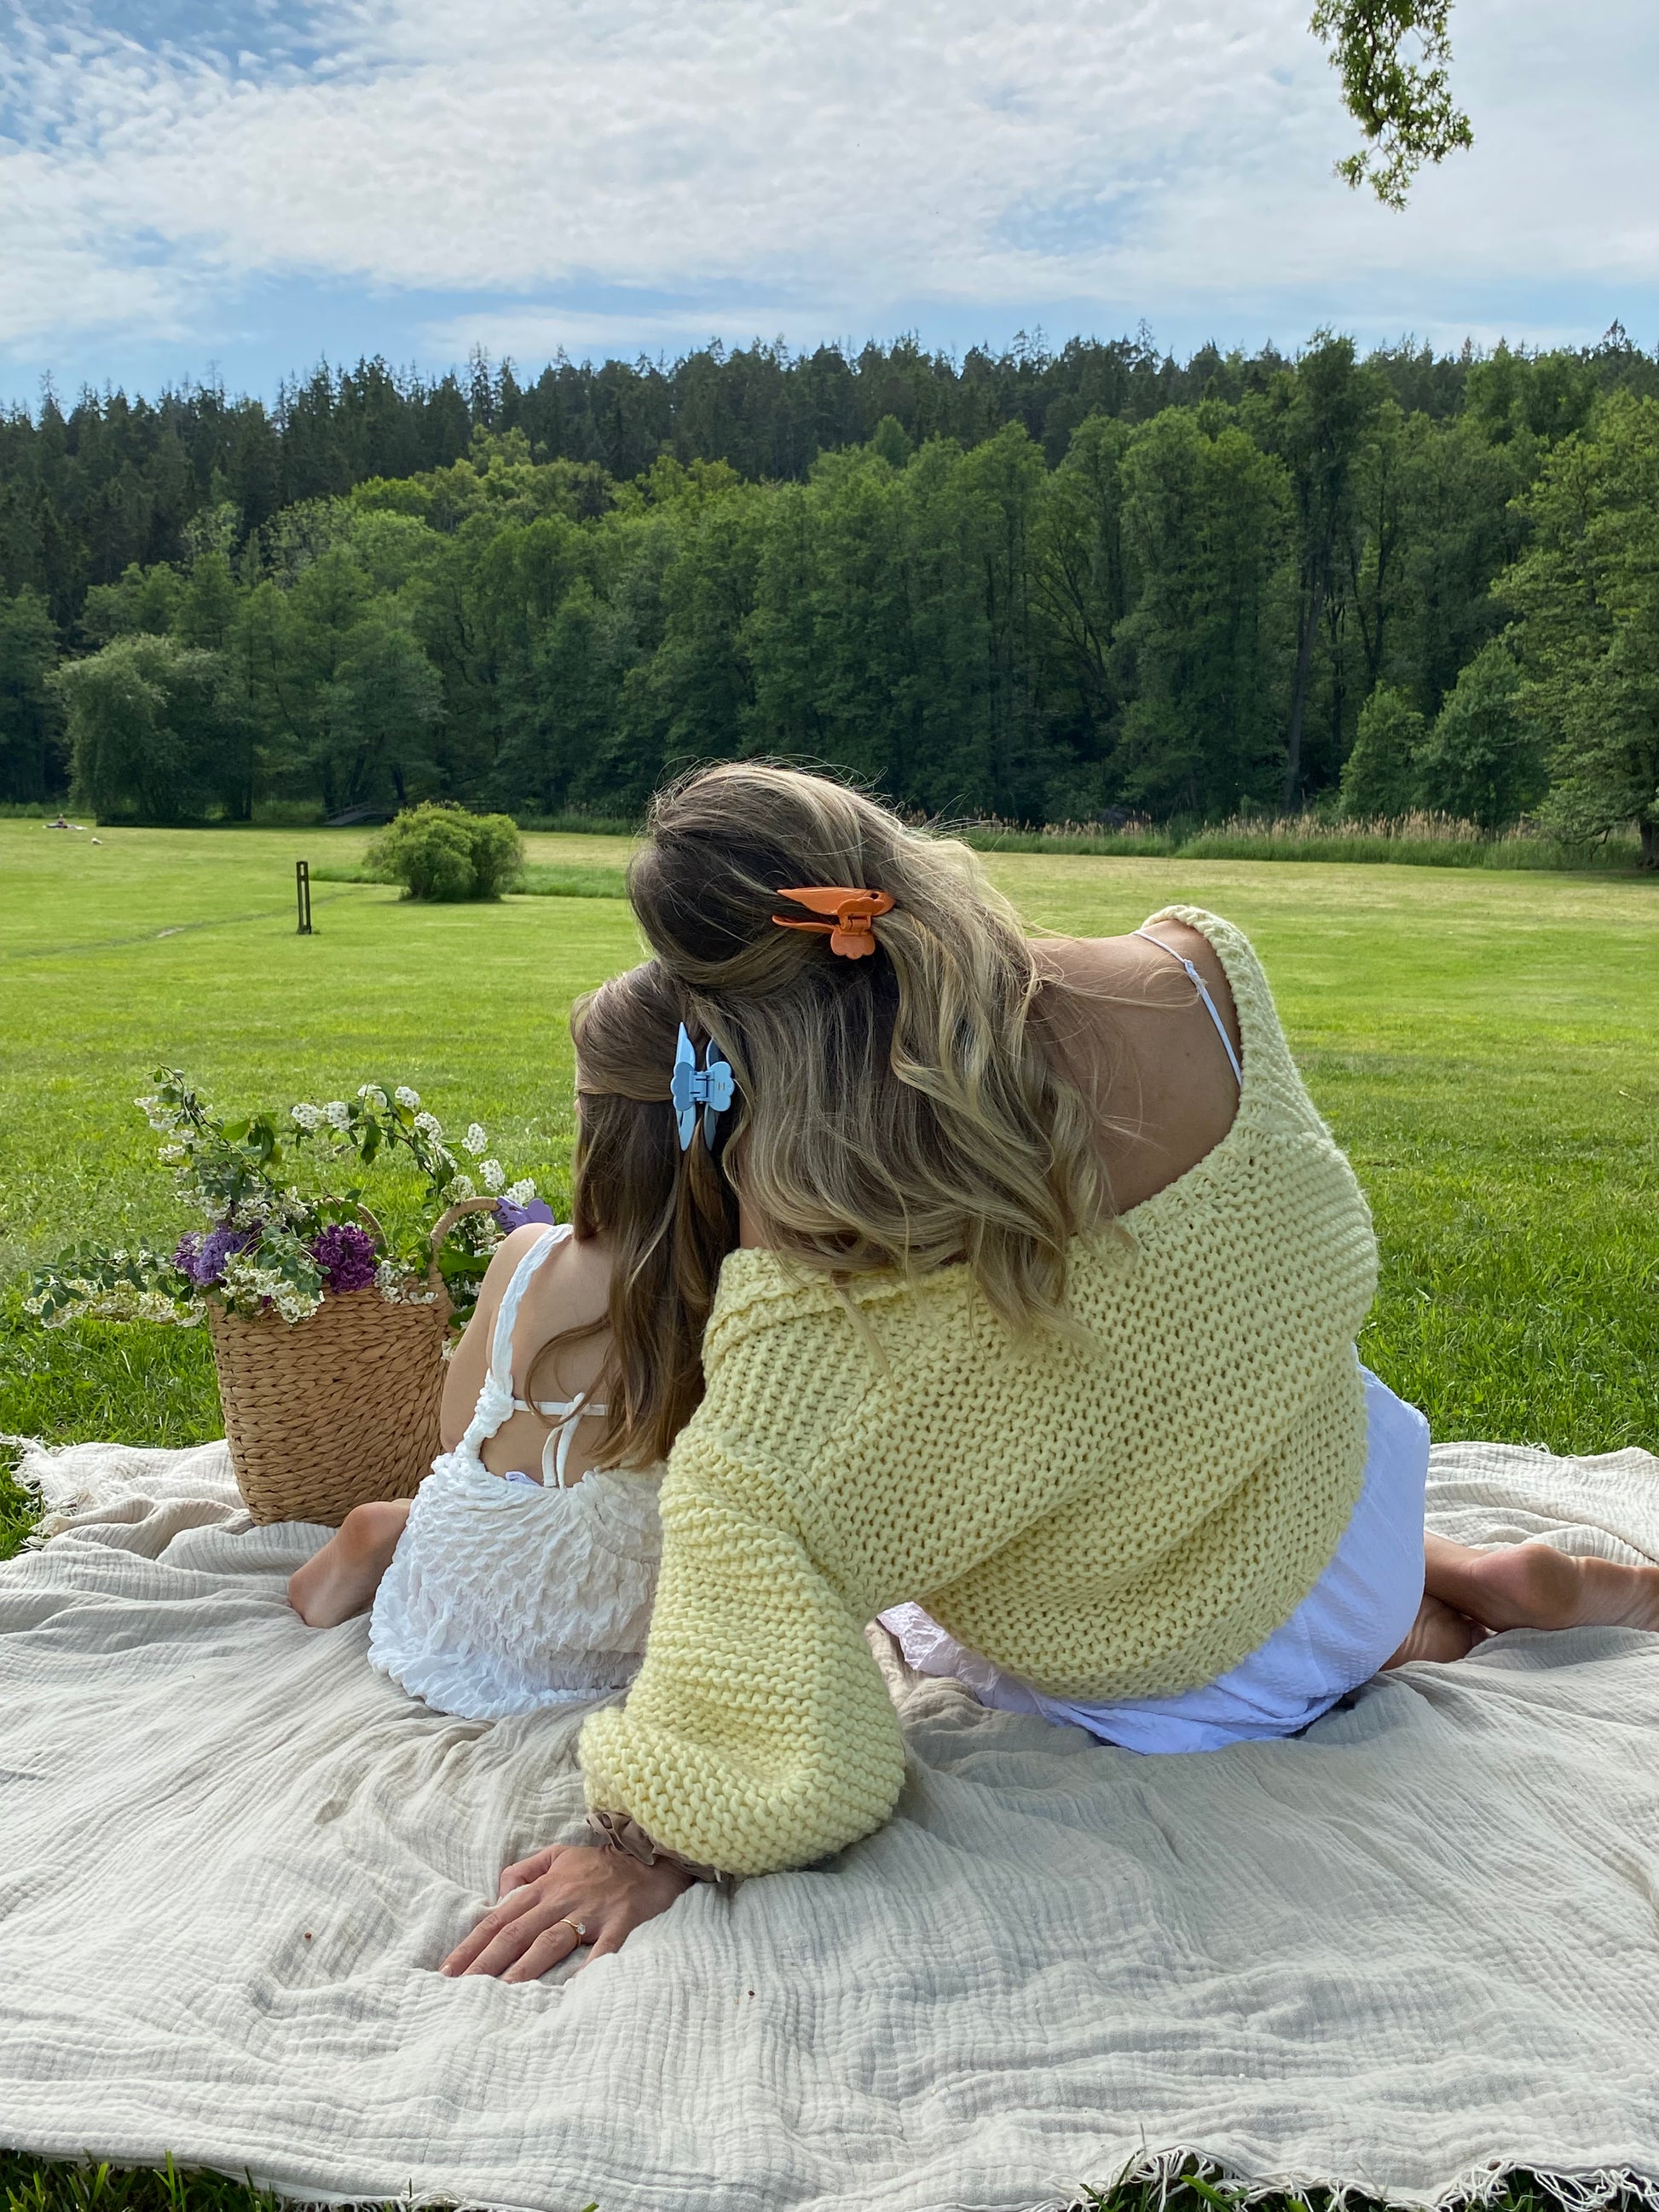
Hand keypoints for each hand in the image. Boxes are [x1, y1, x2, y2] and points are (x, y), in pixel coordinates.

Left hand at [439, 1841, 692, 1981]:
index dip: (472, 1944)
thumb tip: (498, 1896)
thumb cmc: (602, 1861)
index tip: (448, 1971)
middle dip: (485, 1963)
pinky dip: (588, 1967)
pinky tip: (573, 1988)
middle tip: (460, 1991)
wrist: (652, 1852)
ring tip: (501, 1994)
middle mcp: (561, 1898)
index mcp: (544, 1886)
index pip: (499, 1918)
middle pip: (516, 1933)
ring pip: (550, 1942)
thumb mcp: (558, 1854)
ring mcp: (591, 1911)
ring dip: (524, 1968)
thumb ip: (524, 1871)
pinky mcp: (620, 1921)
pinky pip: (603, 1947)